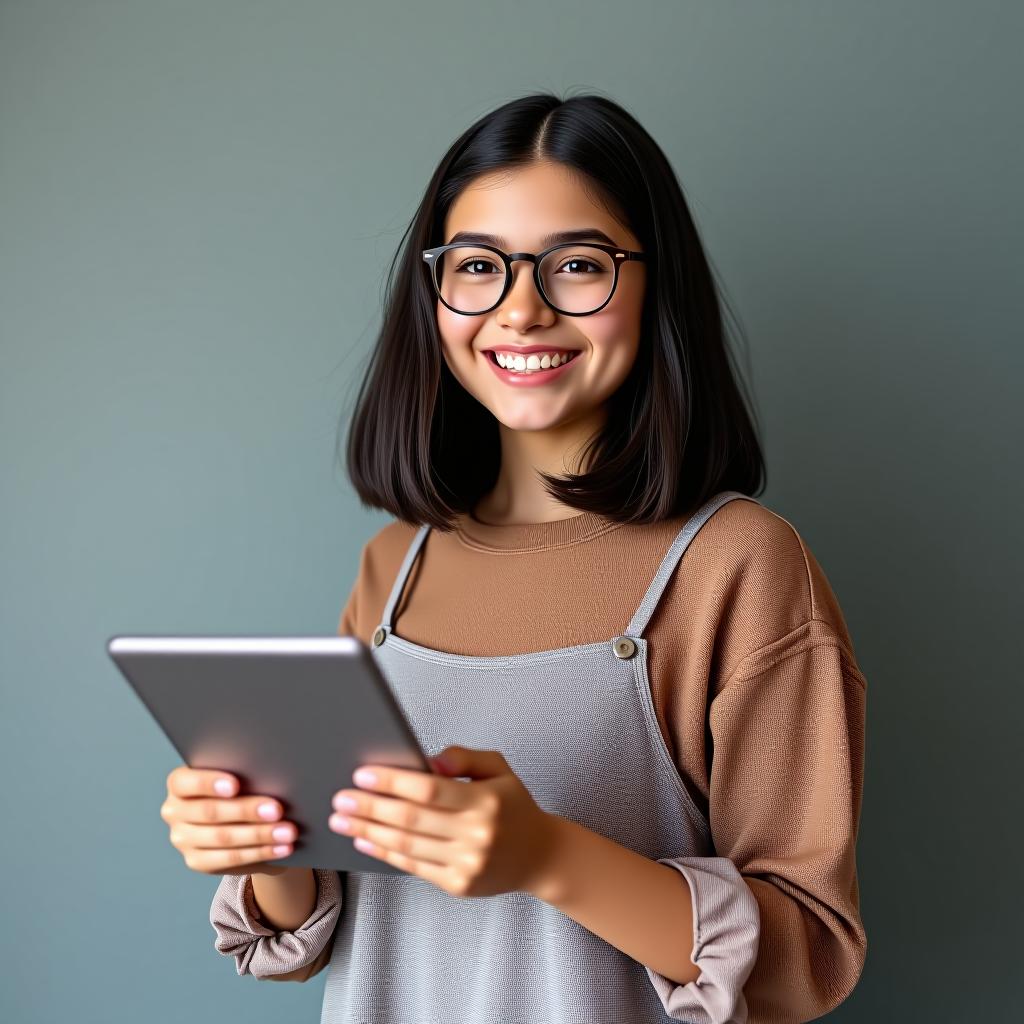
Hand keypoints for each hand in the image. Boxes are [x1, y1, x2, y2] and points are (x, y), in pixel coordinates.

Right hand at [161, 766, 299, 875]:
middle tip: (278, 809)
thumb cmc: (243, 786)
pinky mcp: (196, 861)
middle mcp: (174, 811)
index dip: (208, 783)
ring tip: (288, 831)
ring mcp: (182, 839)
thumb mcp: (240, 777)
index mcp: (178, 783)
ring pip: (223, 837)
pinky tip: (282, 847)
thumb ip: (245, 775)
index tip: (236, 785)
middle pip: (210, 811)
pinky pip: (231, 858)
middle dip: (247, 810)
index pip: (183, 782)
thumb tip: (272, 776)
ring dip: (260, 835)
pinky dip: (261, 852)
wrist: (242, 820)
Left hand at [329, 745, 558, 897]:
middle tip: (340, 798)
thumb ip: (464, 757)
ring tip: (342, 820)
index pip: (429, 789)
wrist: (539, 856)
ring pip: (407, 845)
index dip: (392, 781)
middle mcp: (476, 834)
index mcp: (485, 800)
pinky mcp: (458, 885)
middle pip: (410, 819)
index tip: (362, 774)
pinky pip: (413, 867)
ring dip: (368, 831)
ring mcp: (466, 863)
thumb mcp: (498, 768)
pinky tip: (364, 840)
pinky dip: (385, 853)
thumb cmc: (513, 806)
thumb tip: (427, 761)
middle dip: (370, 807)